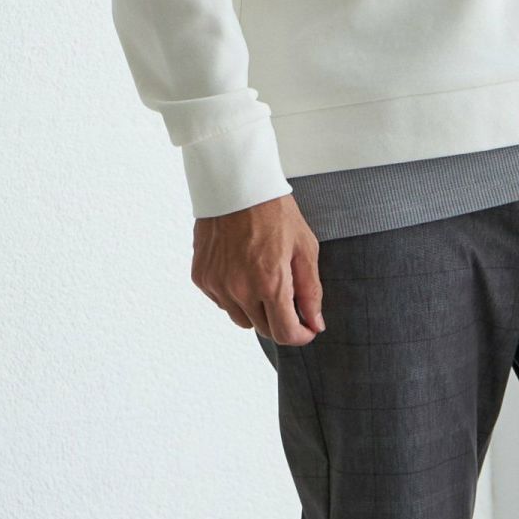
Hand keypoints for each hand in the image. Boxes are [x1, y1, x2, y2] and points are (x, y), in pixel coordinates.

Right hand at [191, 194, 323, 344]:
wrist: (234, 182)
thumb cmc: (273, 210)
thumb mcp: (305, 248)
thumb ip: (311, 292)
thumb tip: (316, 323)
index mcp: (270, 283)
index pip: (285, 334)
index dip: (300, 336)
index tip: (306, 329)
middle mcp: (240, 289)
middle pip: (265, 330)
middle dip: (280, 320)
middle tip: (287, 297)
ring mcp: (218, 285)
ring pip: (242, 319)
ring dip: (256, 310)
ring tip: (262, 279)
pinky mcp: (202, 278)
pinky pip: (222, 303)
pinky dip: (234, 296)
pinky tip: (241, 270)